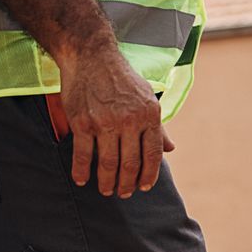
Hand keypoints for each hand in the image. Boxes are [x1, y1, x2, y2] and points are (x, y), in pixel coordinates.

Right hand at [58, 45, 175, 197]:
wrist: (92, 57)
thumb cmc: (122, 79)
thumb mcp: (147, 98)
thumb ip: (158, 126)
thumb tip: (170, 149)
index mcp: (149, 115)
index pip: (152, 154)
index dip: (149, 174)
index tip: (144, 187)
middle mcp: (129, 121)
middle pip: (130, 163)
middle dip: (127, 183)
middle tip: (124, 193)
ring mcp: (104, 123)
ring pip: (107, 163)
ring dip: (106, 181)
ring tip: (106, 190)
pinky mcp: (82, 122)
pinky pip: (82, 154)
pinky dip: (81, 171)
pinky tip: (82, 180)